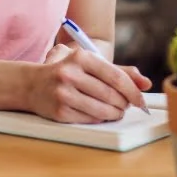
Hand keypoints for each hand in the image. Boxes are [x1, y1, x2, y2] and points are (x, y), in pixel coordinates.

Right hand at [26, 46, 151, 123]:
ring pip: (102, 110)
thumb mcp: (89, 63)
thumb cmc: (67, 71)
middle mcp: (70, 74)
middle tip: (126, 105)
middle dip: (124, 104)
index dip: (133, 91)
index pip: (116, 77)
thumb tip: (145, 83)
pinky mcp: (60, 111)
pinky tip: (100, 114)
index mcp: (81, 57)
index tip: (141, 100)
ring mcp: (63, 94)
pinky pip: (90, 119)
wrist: (31, 84)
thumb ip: (118, 70)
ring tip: (116, 111)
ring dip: (115, 114)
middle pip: (111, 95)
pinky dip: (100, 119)